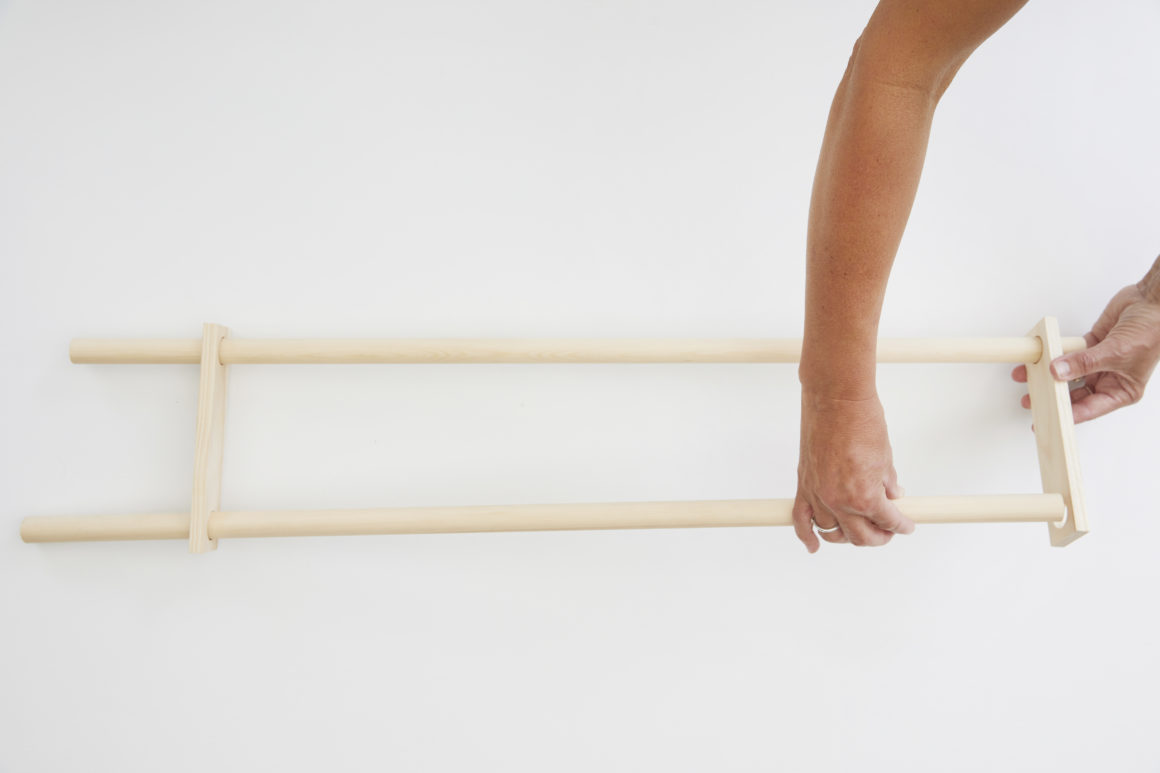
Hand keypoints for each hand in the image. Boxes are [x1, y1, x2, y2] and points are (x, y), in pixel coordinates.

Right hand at [792, 390, 914, 552]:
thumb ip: (887, 482)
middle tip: (886, 532)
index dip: (901, 526)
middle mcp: (840, 500)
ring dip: (846, 536)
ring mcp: (819, 495)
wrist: (836, 399)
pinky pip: (801, 520)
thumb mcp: (885, 457)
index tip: (906, 526)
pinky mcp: (804, 485)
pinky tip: (814, 545)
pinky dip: (806, 536)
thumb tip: (892, 495)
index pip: (888, 522)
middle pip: (860, 537)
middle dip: (877, 538)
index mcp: (865, 495)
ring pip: (832, 532)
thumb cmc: (862, 421)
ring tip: (857, 531)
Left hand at [1012, 285, 1159, 422]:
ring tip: (1028, 378)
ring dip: (1050, 373)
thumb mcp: (1116, 353)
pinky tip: (1041, 358)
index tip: (1048, 420)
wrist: (1153, 302)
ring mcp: (1099, 361)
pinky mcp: (1091, 344)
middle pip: (1076, 393)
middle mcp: (1110, 378)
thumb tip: (1059, 372)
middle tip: (1031, 400)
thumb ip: (1084, 363)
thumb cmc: (1152, 331)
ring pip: (1069, 372)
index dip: (1068, 415)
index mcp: (1123, 390)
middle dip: (1053, 395)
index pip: (1090, 408)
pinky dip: (1055, 354)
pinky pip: (1069, 352)